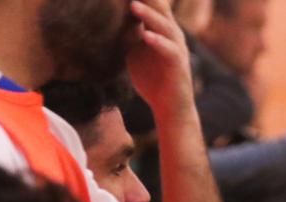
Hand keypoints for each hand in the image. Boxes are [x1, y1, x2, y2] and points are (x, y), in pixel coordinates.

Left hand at [127, 0, 194, 121]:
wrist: (170, 107)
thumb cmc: (152, 78)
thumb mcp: (134, 50)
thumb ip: (127, 32)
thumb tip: (106, 18)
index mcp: (160, 27)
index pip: (149, 2)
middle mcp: (171, 33)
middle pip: (160, 7)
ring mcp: (177, 48)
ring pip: (165, 27)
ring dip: (149, 15)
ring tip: (133, 5)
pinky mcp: (179, 65)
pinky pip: (170, 51)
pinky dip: (158, 43)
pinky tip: (146, 36)